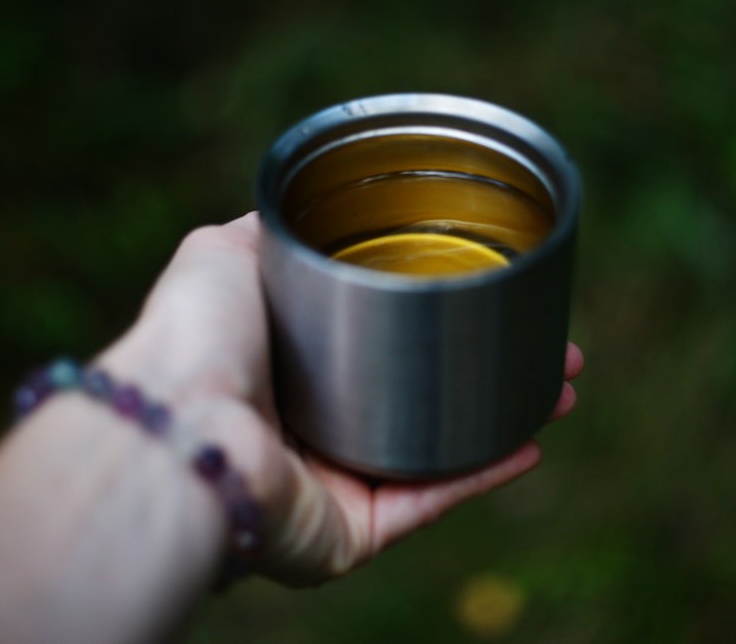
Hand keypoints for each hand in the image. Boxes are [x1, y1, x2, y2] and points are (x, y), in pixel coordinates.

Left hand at [100, 212, 583, 586]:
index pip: (380, 346)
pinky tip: (530, 441)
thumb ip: (270, 235)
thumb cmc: (192, 336)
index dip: (439, 320)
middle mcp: (314, 428)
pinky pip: (429, 502)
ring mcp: (334, 482)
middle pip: (421, 400)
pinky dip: (482, 474)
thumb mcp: (225, 253)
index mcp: (289, 369)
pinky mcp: (350, 530)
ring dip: (503, 421)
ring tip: (560, 388)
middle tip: (549, 347)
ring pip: (438, 451)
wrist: (176, 426)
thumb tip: (297, 205)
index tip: (490, 294)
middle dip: (489, 373)